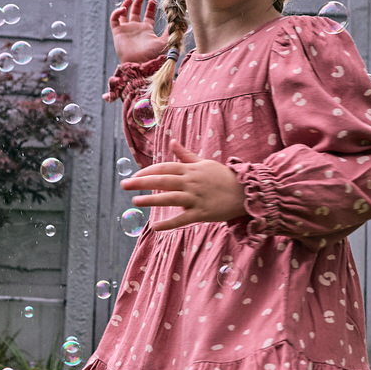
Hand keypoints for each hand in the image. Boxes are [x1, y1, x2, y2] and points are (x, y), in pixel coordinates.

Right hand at [110, 0, 169, 65]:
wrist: (141, 63)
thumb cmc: (154, 55)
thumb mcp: (165, 41)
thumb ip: (170, 31)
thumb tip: (180, 23)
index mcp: (147, 30)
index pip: (148, 15)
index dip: (150, 7)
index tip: (153, 0)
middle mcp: (136, 29)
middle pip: (135, 12)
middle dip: (138, 4)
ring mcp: (127, 30)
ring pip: (123, 14)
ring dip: (126, 5)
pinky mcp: (118, 33)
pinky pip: (114, 20)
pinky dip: (116, 12)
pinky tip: (123, 9)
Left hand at [119, 139, 247, 231]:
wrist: (246, 192)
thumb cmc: (224, 177)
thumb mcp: (204, 163)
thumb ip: (185, 155)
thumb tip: (171, 142)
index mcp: (191, 169)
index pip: (165, 167)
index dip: (148, 171)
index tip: (135, 175)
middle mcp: (191, 182)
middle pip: (162, 180)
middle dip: (142, 182)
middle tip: (124, 185)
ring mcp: (196, 198)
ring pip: (169, 198)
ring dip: (151, 200)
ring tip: (135, 201)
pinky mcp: (202, 213)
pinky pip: (182, 219)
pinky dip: (169, 223)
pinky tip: (155, 227)